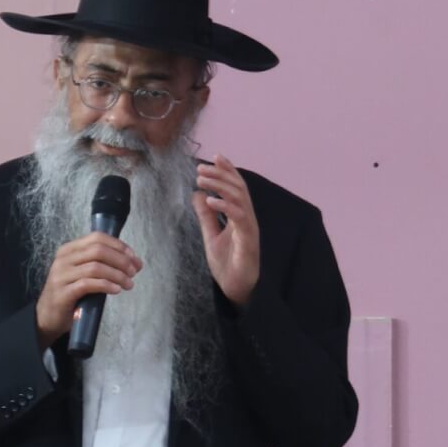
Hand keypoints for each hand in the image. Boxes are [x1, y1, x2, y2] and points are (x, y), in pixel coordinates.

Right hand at [35, 234, 142, 344]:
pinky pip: (88, 284)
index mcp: (69, 250)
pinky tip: (116, 290)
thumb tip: (131, 263)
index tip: (134, 258)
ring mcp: (61, 275)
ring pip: (96, 267)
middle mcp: (63, 259)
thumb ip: (100, 264)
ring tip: (128, 284)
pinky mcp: (63, 293)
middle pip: (98, 250)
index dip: (119, 246)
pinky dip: (106, 285)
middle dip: (121, 260)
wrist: (47, 318)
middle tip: (134, 272)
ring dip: (117, 275)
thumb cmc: (69, 295)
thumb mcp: (82, 274)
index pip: (97, 238)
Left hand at [193, 154, 259, 306]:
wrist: (236, 289)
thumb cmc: (227, 264)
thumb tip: (198, 195)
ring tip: (201, 180)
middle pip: (238, 188)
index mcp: (240, 215)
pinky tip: (210, 201)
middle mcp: (247, 218)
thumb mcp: (211, 235)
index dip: (228, 170)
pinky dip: (224, 206)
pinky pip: (239, 217)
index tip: (215, 157)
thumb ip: (206, 216)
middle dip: (220, 175)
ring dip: (220, 186)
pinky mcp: (248, 240)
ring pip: (240, 198)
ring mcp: (249, 228)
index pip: (236, 187)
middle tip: (200, 169)